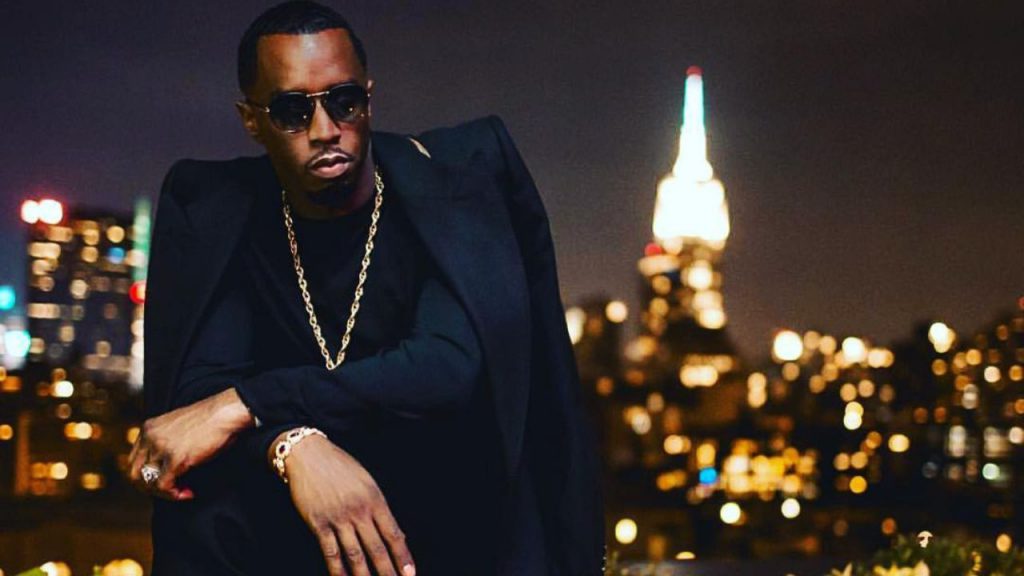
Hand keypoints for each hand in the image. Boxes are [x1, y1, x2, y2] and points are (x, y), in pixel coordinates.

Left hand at [128, 388, 252, 499]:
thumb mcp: (177, 429)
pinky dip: (174, 494)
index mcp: (148, 428)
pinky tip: (188, 492)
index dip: (146, 476)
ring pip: (147, 482)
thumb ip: (164, 443)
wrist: (225, 413)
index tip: (166, 480)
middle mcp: (150, 437)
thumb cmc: (210, 422)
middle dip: (150, 488)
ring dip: (164, 493)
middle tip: (171, 490)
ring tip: (182, 492)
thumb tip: (163, 469)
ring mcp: (161, 447)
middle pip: (134, 473)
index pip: (133, 460)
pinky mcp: (174, 458)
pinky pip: (164, 485)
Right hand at [280, 433, 415, 575]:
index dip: (403, 556)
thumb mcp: (367, 482)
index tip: (410, 574)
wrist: (309, 455)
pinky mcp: (318, 523)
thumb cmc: (341, 467)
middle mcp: (359, 510)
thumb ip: (379, 508)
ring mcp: (338, 518)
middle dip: (388, 572)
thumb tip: (395, 534)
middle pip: (376, 548)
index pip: (393, 534)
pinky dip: (337, 570)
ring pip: (355, 554)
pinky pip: (330, 551)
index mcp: (375, 499)